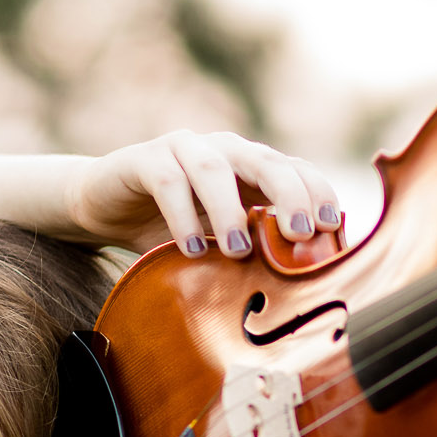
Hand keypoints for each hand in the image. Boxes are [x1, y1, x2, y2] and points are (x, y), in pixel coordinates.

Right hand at [65, 131, 341, 258]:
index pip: (295, 169)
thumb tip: (306, 287)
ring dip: (230, 212)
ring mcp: (183, 150)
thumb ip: (257, 250)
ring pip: (215, 171)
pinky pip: (168, 182)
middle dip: (288, 195)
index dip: (316, 192)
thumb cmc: (176, 230)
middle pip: (265, 161)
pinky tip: (192, 250)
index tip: (331, 227)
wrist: (105, 208)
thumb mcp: (222, 242)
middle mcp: (223, 150)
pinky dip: (183, 216)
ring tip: (238, 251)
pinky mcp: (143, 160)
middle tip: (299, 233)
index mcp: (251, 167)